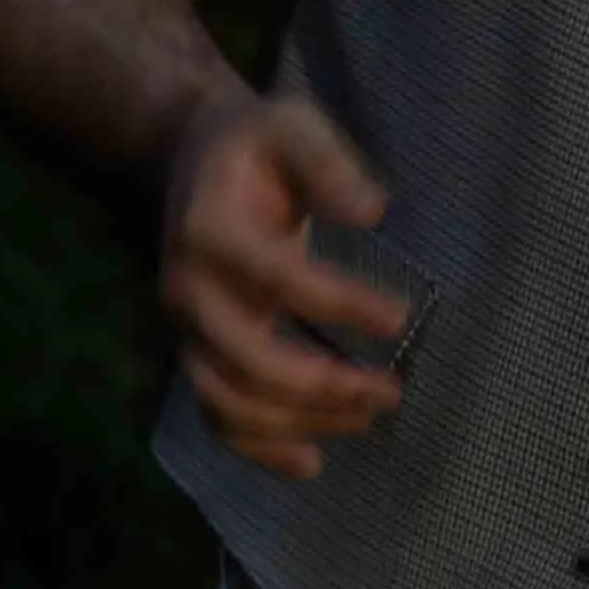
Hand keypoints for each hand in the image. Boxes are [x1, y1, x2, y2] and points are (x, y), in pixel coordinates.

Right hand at [159, 90, 409, 475]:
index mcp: (211, 231)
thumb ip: (329, 164)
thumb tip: (372, 212)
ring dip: (300, 422)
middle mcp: (188, 290)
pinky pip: (217, 416)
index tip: (402, 315)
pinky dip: (260, 449)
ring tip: (367, 418)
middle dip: (322, 386)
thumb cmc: (255, 145)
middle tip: (391, 391)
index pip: (276, 278)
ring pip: (229, 401)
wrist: (190, 161)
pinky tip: (312, 462)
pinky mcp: (195, 354)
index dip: (338, 302)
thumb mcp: (292, 126)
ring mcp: (186, 331)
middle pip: (245, 360)